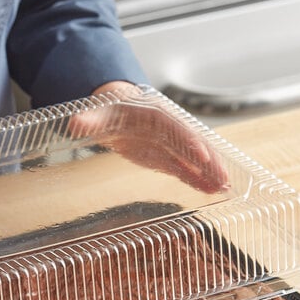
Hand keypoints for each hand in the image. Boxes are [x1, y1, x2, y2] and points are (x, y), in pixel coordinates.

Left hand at [76, 81, 228, 193]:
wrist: (114, 110)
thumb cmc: (109, 109)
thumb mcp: (98, 114)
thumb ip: (89, 120)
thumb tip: (75, 123)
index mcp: (156, 114)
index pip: (176, 128)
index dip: (189, 141)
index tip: (201, 154)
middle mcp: (168, 129)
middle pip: (193, 144)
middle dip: (209, 161)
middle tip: (224, 177)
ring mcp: (169, 144)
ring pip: (193, 159)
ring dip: (208, 173)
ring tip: (224, 188)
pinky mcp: (166, 156)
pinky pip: (184, 169)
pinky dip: (196, 179)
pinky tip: (210, 189)